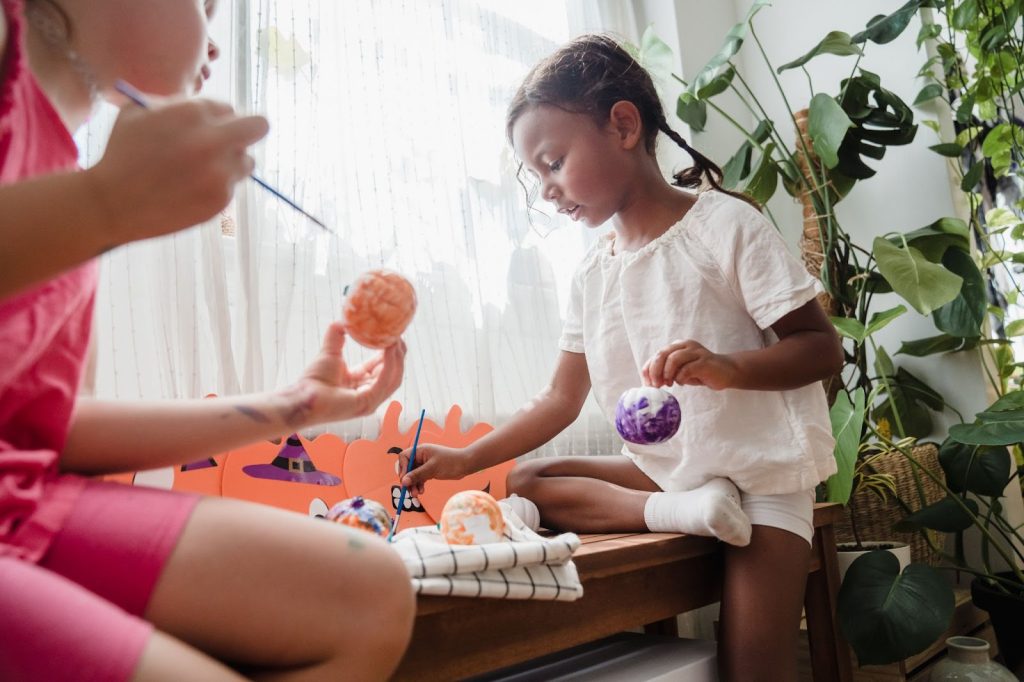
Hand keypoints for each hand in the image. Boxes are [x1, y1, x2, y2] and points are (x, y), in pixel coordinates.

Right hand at [86, 99, 268, 245]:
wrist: (113, 202)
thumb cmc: (123, 154)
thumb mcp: (138, 113)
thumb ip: (175, 105)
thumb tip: (206, 110)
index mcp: (192, 113)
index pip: (228, 108)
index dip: (218, 117)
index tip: (210, 126)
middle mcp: (212, 141)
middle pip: (259, 126)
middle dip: (251, 129)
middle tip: (240, 136)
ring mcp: (220, 172)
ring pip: (247, 160)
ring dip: (231, 161)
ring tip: (203, 169)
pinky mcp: (221, 198)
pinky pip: (232, 186)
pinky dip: (217, 185)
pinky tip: (191, 188)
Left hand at [278, 322, 405, 428]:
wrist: (301, 397)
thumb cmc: (312, 381)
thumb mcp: (329, 353)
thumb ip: (337, 336)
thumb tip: (342, 320)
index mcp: (361, 384)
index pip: (382, 367)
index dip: (390, 352)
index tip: (393, 335)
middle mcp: (369, 394)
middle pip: (393, 373)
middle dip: (398, 354)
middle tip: (398, 336)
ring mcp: (370, 401)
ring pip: (393, 378)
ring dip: (397, 358)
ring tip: (395, 339)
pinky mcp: (367, 403)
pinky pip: (384, 382)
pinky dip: (390, 365)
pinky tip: (389, 349)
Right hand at [398, 443, 472, 495]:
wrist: (465, 465)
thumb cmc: (450, 462)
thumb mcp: (432, 468)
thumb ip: (417, 475)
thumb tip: (403, 481)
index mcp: (420, 450)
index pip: (404, 457)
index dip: (402, 468)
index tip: (405, 479)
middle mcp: (421, 456)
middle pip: (407, 468)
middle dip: (408, 479)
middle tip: (409, 491)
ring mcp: (425, 464)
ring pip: (413, 475)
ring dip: (413, 485)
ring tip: (416, 494)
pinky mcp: (429, 471)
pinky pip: (420, 478)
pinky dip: (419, 485)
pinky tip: (421, 491)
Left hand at [642, 340, 738, 389]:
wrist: (726, 371)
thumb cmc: (700, 372)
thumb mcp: (679, 371)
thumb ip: (666, 373)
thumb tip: (650, 382)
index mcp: (677, 346)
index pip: (656, 355)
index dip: (649, 369)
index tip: (648, 384)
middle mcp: (685, 346)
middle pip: (662, 354)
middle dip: (655, 371)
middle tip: (656, 385)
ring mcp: (696, 352)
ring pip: (673, 359)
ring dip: (667, 374)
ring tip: (669, 384)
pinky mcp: (704, 362)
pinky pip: (687, 368)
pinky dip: (681, 378)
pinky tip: (682, 383)